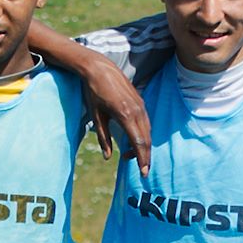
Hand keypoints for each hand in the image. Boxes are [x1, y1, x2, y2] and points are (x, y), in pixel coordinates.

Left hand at [78, 55, 152, 176]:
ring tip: (130, 157)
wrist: (100, 69)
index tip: (143, 173)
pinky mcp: (141, 102)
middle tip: (142, 172)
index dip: (142, 159)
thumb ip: (103, 137)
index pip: (139, 142)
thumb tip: (107, 157)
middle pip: (146, 139)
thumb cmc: (94, 92)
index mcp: (125, 115)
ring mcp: (141, 105)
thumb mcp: (96, 117)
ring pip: (148, 132)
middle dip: (145, 157)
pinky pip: (146, 123)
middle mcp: (137, 110)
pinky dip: (143, 135)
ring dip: (143, 147)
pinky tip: (134, 142)